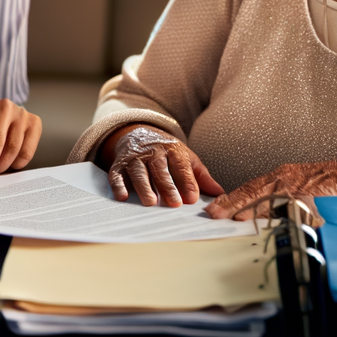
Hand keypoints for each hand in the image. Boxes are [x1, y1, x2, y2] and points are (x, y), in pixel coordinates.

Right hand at [101, 124, 223, 207]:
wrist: (139, 133)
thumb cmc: (167, 152)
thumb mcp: (186, 158)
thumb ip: (201, 176)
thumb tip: (220, 192)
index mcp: (172, 150)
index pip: (181, 166)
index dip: (187, 182)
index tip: (192, 198)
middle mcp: (153, 152)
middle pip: (160, 170)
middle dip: (167, 186)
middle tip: (174, 203)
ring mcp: (135, 157)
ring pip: (139, 172)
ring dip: (144, 187)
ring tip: (150, 202)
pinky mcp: (119, 164)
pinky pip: (117, 174)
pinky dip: (118, 185)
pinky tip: (123, 197)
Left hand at [203, 149, 336, 219]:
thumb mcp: (308, 195)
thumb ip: (290, 208)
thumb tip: (272, 225)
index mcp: (284, 178)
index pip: (252, 189)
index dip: (233, 199)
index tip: (215, 209)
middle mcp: (287, 178)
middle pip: (252, 192)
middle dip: (231, 203)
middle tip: (212, 214)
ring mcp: (298, 185)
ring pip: (264, 197)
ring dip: (245, 208)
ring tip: (227, 218)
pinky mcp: (310, 193)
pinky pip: (286, 206)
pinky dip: (270, 214)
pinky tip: (257, 221)